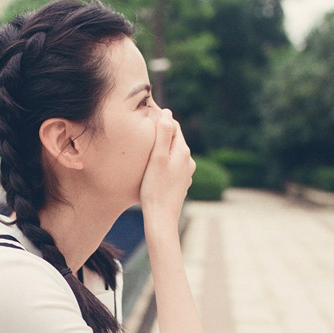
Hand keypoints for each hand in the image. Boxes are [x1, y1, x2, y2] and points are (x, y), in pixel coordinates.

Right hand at [139, 109, 195, 230]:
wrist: (161, 219)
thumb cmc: (155, 188)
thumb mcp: (156, 158)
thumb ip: (163, 134)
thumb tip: (167, 113)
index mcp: (182, 151)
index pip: (173, 125)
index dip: (161, 119)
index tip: (147, 115)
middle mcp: (188, 161)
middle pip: (174, 139)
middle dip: (162, 133)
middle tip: (146, 128)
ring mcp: (185, 174)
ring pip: (173, 154)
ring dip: (163, 149)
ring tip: (147, 148)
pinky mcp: (180, 185)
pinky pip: (172, 167)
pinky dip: (164, 163)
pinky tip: (154, 168)